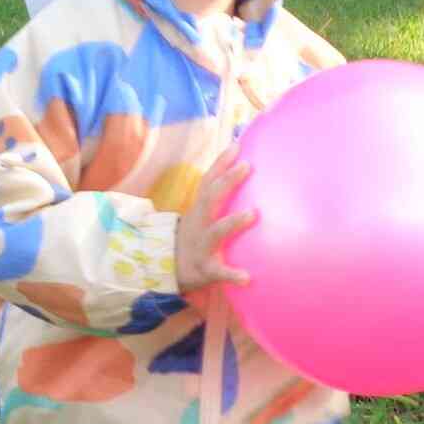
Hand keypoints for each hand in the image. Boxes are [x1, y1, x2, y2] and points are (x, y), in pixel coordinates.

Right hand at [175, 146, 255, 291]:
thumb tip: (245, 169)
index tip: (237, 145)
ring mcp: (202, 245)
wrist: (169, 268)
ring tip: (253, 213)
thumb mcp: (201, 214)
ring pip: (216, 231)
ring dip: (234, 221)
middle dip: (227, 181)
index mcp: (200, 209)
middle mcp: (199, 222)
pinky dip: (232, 274)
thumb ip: (219, 195)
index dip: (221, 162)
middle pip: (211, 198)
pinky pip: (219, 272)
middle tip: (247, 166)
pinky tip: (248, 278)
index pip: (209, 180)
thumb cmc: (197, 235)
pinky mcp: (205, 268)